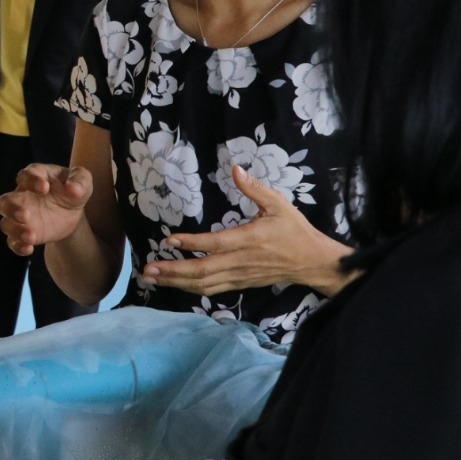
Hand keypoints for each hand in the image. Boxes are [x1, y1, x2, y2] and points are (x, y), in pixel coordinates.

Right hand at [0, 163, 93, 256]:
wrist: (71, 212)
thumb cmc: (73, 189)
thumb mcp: (82, 180)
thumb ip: (80, 180)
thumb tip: (74, 189)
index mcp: (34, 178)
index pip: (25, 176)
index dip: (31, 181)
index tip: (44, 188)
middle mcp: (21, 196)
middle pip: (4, 201)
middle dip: (12, 209)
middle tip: (25, 215)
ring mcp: (20, 217)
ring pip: (6, 223)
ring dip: (15, 230)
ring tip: (30, 236)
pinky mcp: (23, 233)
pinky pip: (13, 241)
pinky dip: (18, 246)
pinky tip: (29, 248)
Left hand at [143, 165, 353, 296]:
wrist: (312, 261)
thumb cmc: (294, 230)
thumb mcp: (279, 204)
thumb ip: (255, 189)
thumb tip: (235, 169)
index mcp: (250, 239)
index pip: (215, 244)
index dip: (191, 243)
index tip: (169, 240)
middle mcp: (242, 261)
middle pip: (203, 270)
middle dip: (173, 270)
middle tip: (148, 268)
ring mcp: (240, 276)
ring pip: (204, 284)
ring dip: (176, 282)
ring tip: (152, 278)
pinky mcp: (241, 284)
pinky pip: (213, 290)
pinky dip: (191, 289)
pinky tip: (174, 284)